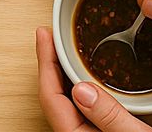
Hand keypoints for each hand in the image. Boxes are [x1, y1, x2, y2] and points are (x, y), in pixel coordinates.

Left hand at [36, 27, 151, 130]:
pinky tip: (86, 77)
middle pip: (53, 97)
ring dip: (62, 74)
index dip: (44, 62)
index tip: (43, 36)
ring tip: (63, 49)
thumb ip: (108, 116)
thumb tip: (80, 88)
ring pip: (66, 103)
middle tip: (50, 36)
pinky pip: (80, 109)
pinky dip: (79, 87)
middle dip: (49, 64)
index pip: (50, 96)